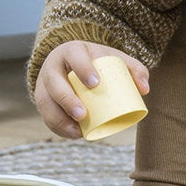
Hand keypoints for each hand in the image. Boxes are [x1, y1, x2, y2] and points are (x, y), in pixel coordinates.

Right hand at [34, 41, 149, 138]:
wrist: (72, 62)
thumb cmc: (98, 63)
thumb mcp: (115, 60)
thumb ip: (135, 70)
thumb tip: (144, 90)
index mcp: (72, 51)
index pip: (74, 57)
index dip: (83, 69)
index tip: (96, 84)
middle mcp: (53, 65)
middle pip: (54, 82)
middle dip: (66, 99)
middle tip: (83, 114)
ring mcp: (43, 82)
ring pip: (45, 101)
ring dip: (59, 118)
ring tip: (78, 131)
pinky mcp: (41, 98)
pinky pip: (44, 114)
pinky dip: (57, 127)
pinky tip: (71, 134)